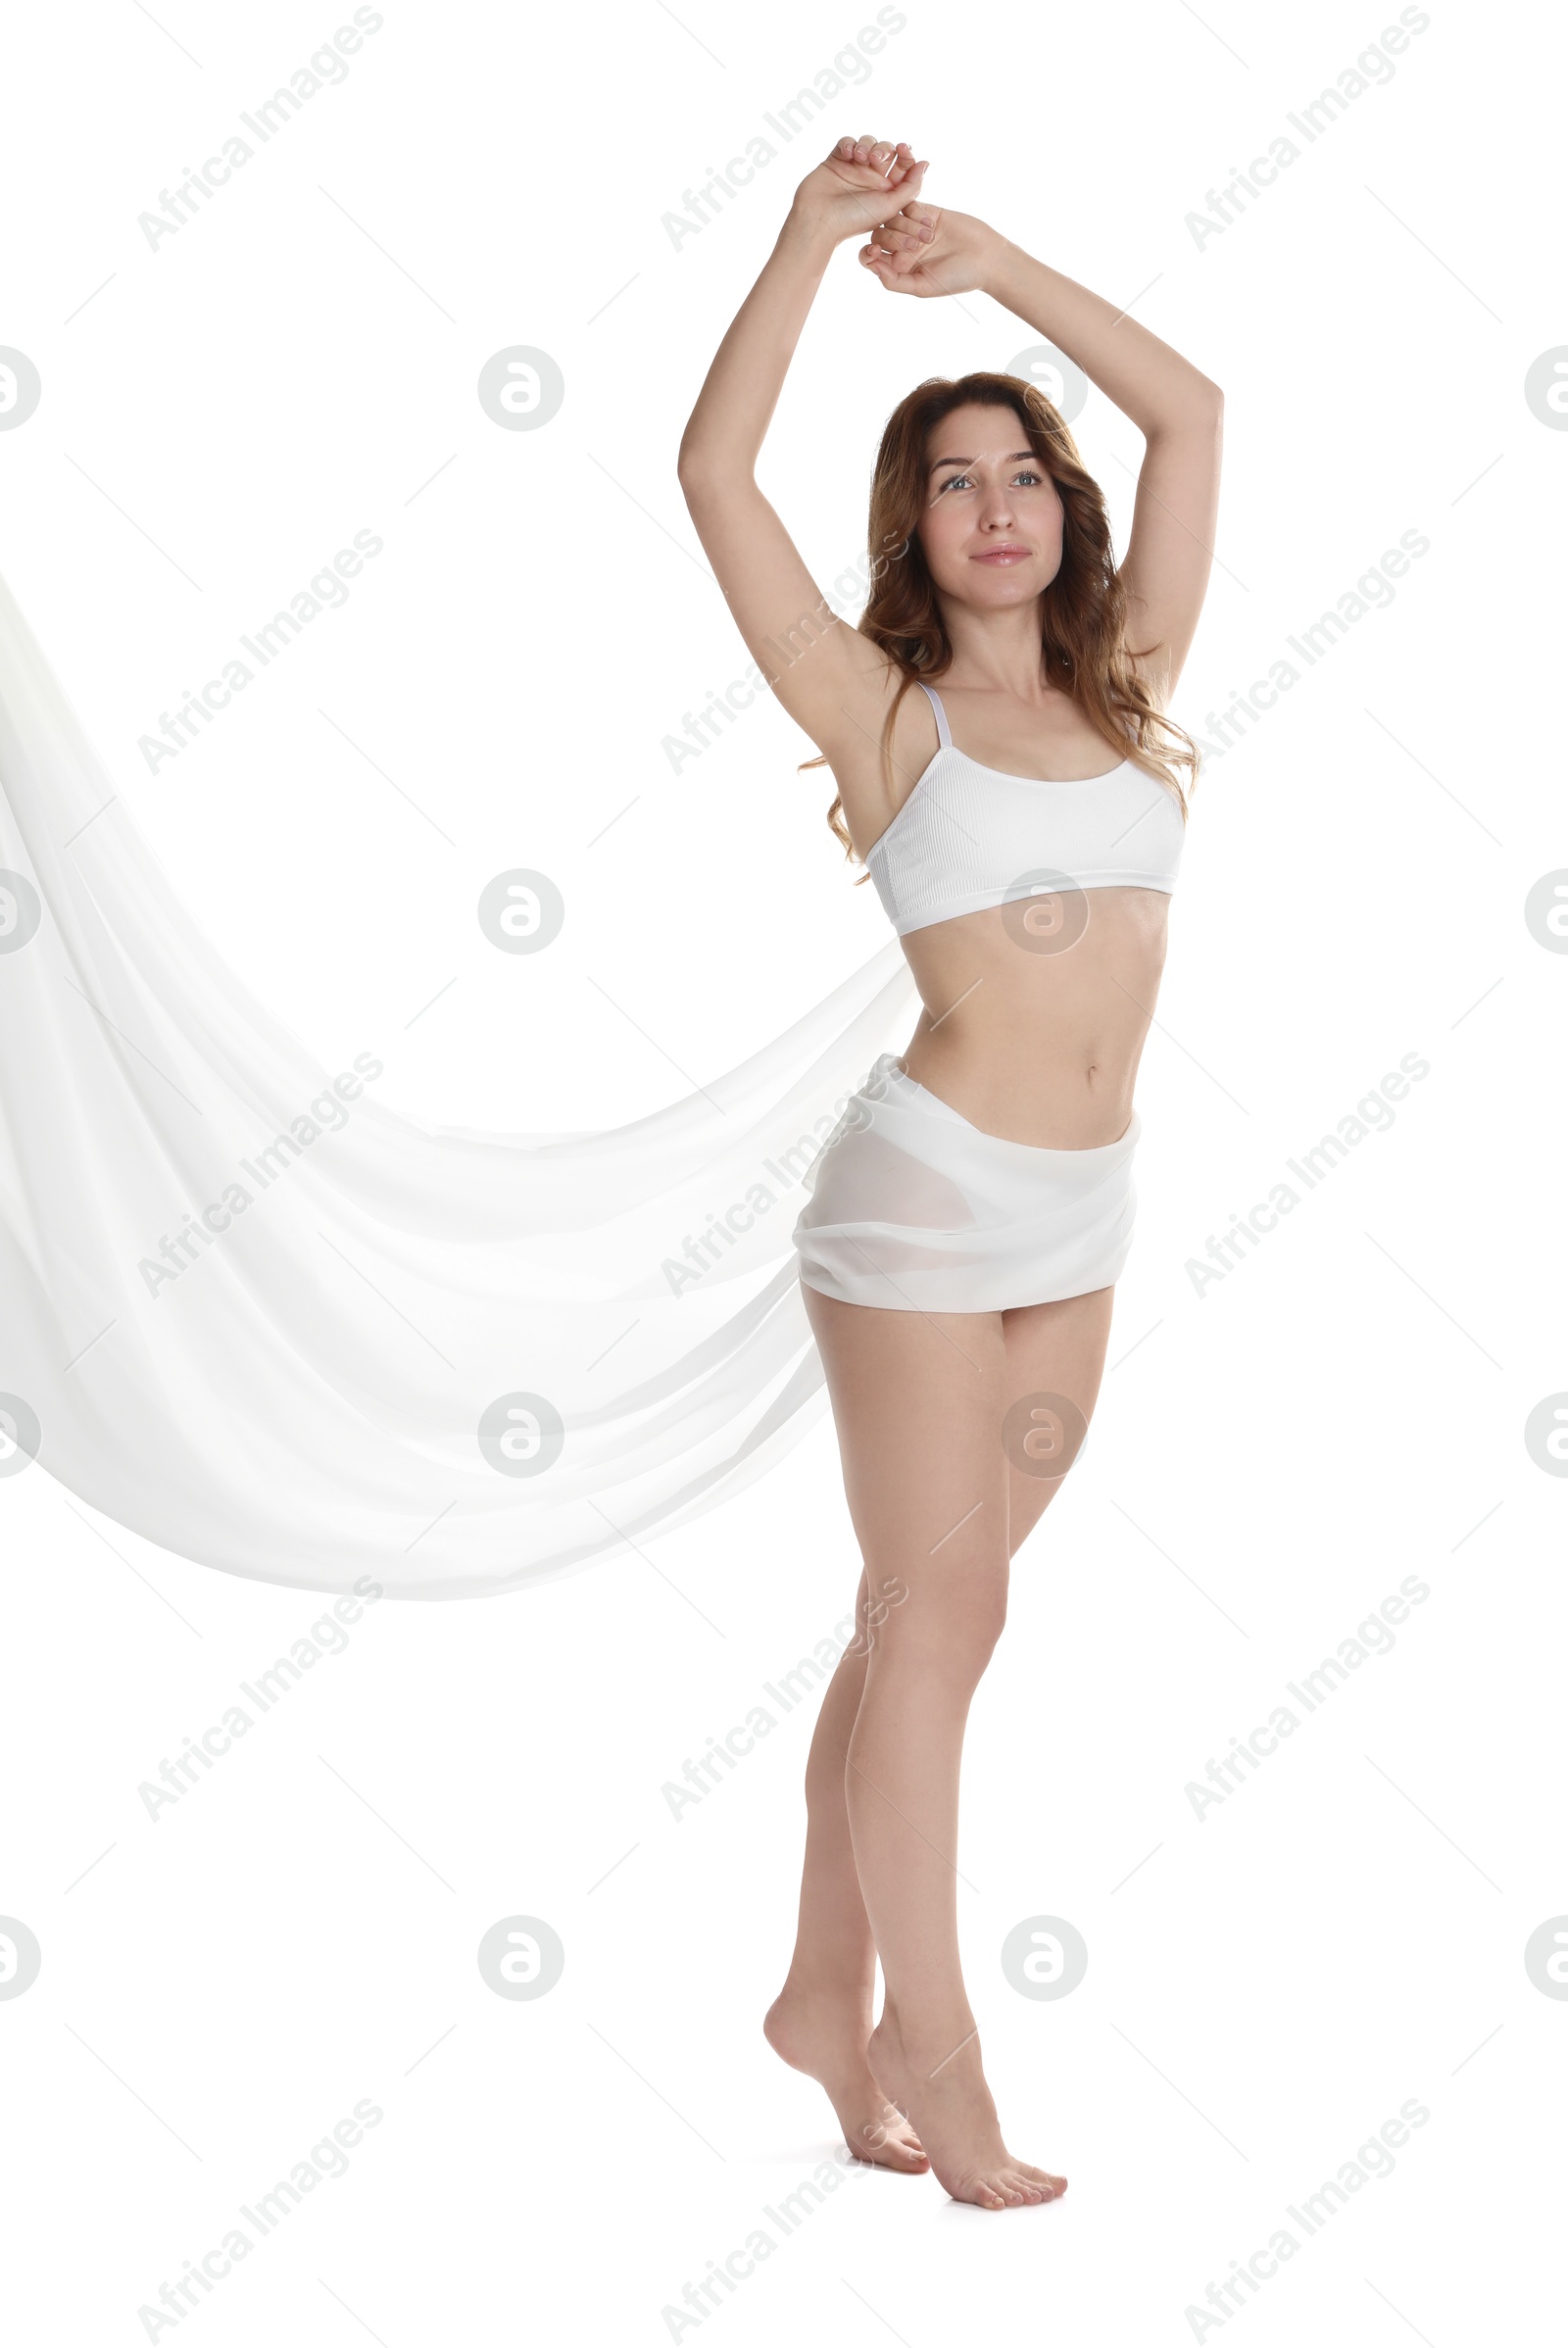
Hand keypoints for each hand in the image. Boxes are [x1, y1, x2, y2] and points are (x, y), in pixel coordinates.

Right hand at [789, 134, 928, 247]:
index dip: (906, 153)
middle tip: (876, 159)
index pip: (903, 164)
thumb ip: (911, 186)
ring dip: (867, 145)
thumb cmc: (854, 219)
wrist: (819, 220)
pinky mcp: (836, 161)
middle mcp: (871, 178)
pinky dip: (849, 144)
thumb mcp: (890, 206)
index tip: (903, 149)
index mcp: (886, 190)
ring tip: (860, 158)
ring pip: (868, 142)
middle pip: (886, 149)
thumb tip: (925, 164)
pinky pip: (846, 142)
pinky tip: (847, 155)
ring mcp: (853, 169)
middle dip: (884, 148)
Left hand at [858, 198, 1000, 298]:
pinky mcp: (927, 211)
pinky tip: (930, 222)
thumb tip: (872, 266)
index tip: (876, 251)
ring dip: (907, 226)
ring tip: (930, 236)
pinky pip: (908, 204)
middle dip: (893, 239)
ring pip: (892, 218)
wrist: (987, 258)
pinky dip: (915, 212)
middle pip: (879, 235)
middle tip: (917, 246)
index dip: (867, 253)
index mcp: (899, 269)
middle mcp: (903, 248)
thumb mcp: (923, 287)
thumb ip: (895, 282)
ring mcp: (914, 228)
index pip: (870, 257)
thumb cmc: (958, 278)